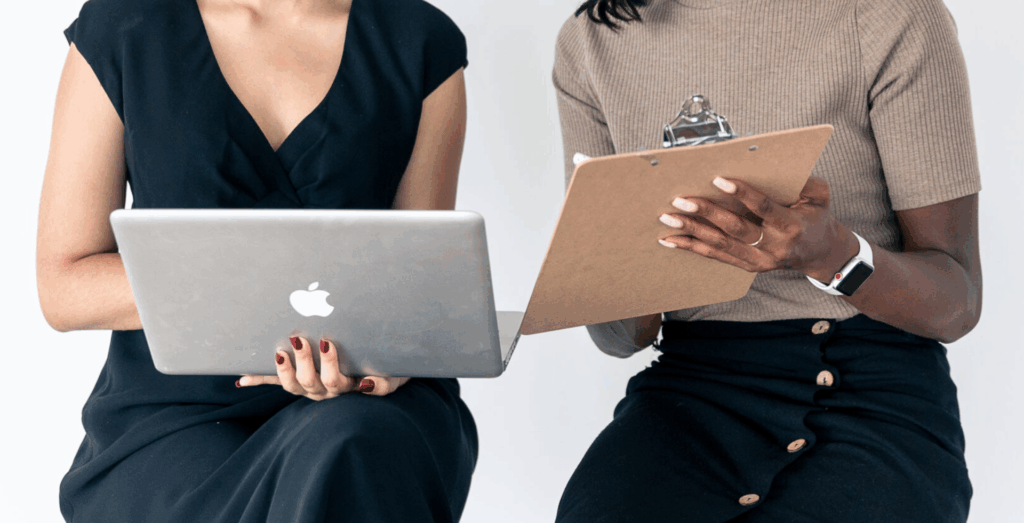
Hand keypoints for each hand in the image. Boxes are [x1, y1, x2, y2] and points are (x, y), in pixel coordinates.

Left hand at [236, 336, 409, 398]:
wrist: (383, 371)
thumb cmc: (389, 370)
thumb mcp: (393, 376)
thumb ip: (383, 384)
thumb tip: (364, 385)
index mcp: (347, 387)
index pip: (336, 381)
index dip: (329, 364)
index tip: (327, 341)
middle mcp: (325, 391)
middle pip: (310, 382)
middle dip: (304, 360)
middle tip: (300, 338)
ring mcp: (310, 387)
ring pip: (292, 385)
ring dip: (282, 369)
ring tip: (280, 350)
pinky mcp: (299, 381)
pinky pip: (276, 383)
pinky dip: (259, 380)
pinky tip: (241, 379)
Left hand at [657, 176, 858, 281]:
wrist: (820, 254)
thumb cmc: (816, 218)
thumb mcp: (820, 196)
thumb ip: (804, 182)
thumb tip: (776, 165)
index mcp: (792, 226)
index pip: (763, 208)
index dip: (742, 194)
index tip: (719, 180)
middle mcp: (773, 247)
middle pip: (735, 229)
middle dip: (706, 213)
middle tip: (682, 199)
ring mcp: (758, 261)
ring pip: (720, 245)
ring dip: (692, 230)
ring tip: (669, 217)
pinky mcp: (747, 267)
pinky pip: (716, 256)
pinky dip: (691, 247)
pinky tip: (671, 238)